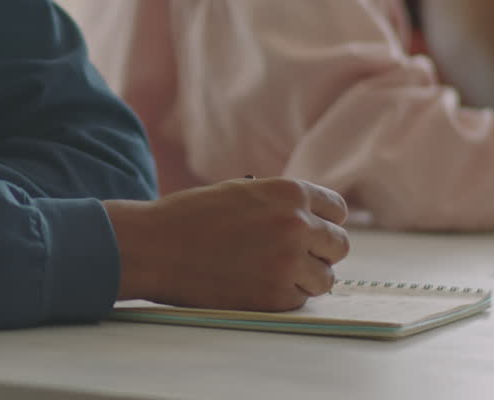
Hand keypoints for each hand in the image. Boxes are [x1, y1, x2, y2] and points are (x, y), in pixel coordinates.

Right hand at [103, 177, 349, 311]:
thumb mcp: (242, 192)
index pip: (336, 210)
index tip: (313, 233)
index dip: (324, 222)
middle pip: (338, 245)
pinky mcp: (275, 297)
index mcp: (290, 192)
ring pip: (325, 278)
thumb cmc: (191, 217)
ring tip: (274, 275)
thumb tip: (311, 220)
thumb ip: (280, 203)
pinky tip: (255, 286)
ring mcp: (289, 262)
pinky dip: (283, 297)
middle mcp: (297, 224)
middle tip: (296, 258)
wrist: (154, 247)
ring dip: (306, 278)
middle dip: (320, 252)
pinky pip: (299, 300)